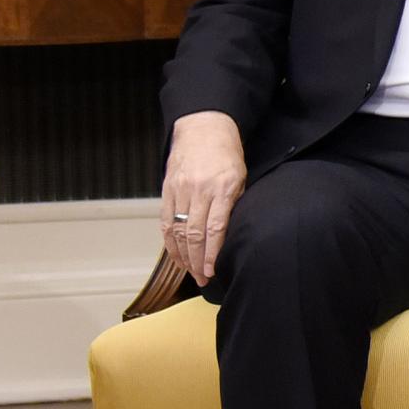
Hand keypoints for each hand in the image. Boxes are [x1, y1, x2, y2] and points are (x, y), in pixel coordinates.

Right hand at [160, 111, 246, 284]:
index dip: (212, 253)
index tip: (212, 271)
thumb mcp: (241, 178)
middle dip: (197, 261)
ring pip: (178, 231)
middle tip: (202, 279)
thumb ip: (235, 205)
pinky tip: (176, 256)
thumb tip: (230, 235)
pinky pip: (167, 221)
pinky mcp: (167, 189)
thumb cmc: (227, 155)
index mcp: (223, 188)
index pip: (215, 228)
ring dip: (183, 256)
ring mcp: (180, 190)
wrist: (203, 129)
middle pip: (195, 234)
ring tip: (190, 273)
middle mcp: (199, 190)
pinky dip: (170, 242)